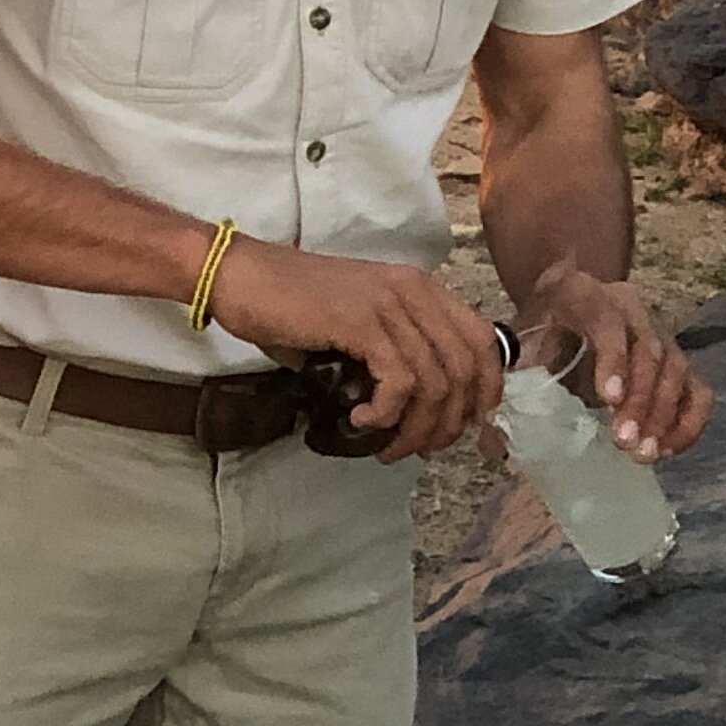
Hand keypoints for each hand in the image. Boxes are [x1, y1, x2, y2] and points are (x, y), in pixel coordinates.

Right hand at [212, 237, 505, 462]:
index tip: (464, 427)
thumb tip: (413, 409)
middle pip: (467, 368)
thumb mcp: (357, 321)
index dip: (485, 390)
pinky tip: (360, 421)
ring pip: (436, 382)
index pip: (483, 341)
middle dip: (451, 422)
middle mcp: (415, 290)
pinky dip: (386, 413)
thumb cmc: (290, 304)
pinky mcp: (362, 322)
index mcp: (421, 288)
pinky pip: (399, 381)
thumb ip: (391, 351)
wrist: (240, 276)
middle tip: (420, 449)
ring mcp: (390, 304)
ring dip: (416, 428)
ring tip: (387, 447)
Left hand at [522, 264, 713, 461]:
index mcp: (585, 295)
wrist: (566, 299)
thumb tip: (495, 443)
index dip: (613, 358)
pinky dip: (688, 422)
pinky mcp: (678, 360)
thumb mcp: (520, 342)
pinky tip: (667, 450)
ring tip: (642, 454)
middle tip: (623, 443)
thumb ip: (508, 383)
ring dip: (662, 416)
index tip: (608, 398)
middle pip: (649, 351)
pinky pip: (697, 390)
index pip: (607, 320)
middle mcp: (631, 308)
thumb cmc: (539, 326)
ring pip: (676, 371)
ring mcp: (660, 332)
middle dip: (640, 401)